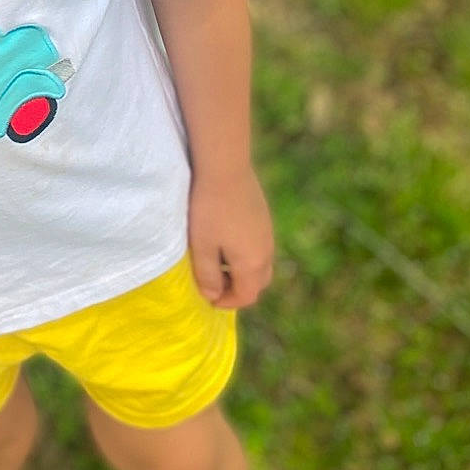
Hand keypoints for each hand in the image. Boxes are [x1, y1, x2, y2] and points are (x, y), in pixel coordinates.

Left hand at [188, 167, 274, 309]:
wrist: (225, 167)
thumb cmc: (209, 209)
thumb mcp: (201, 246)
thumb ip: (207, 275)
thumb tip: (212, 295)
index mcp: (253, 265)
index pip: (246, 296)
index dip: (227, 302)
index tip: (209, 298)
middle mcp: (267, 252)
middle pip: (258, 283)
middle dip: (237, 288)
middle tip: (214, 282)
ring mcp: (268, 232)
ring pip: (260, 263)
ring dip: (242, 270)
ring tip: (218, 260)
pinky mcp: (264, 216)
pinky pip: (259, 245)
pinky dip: (246, 252)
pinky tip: (226, 237)